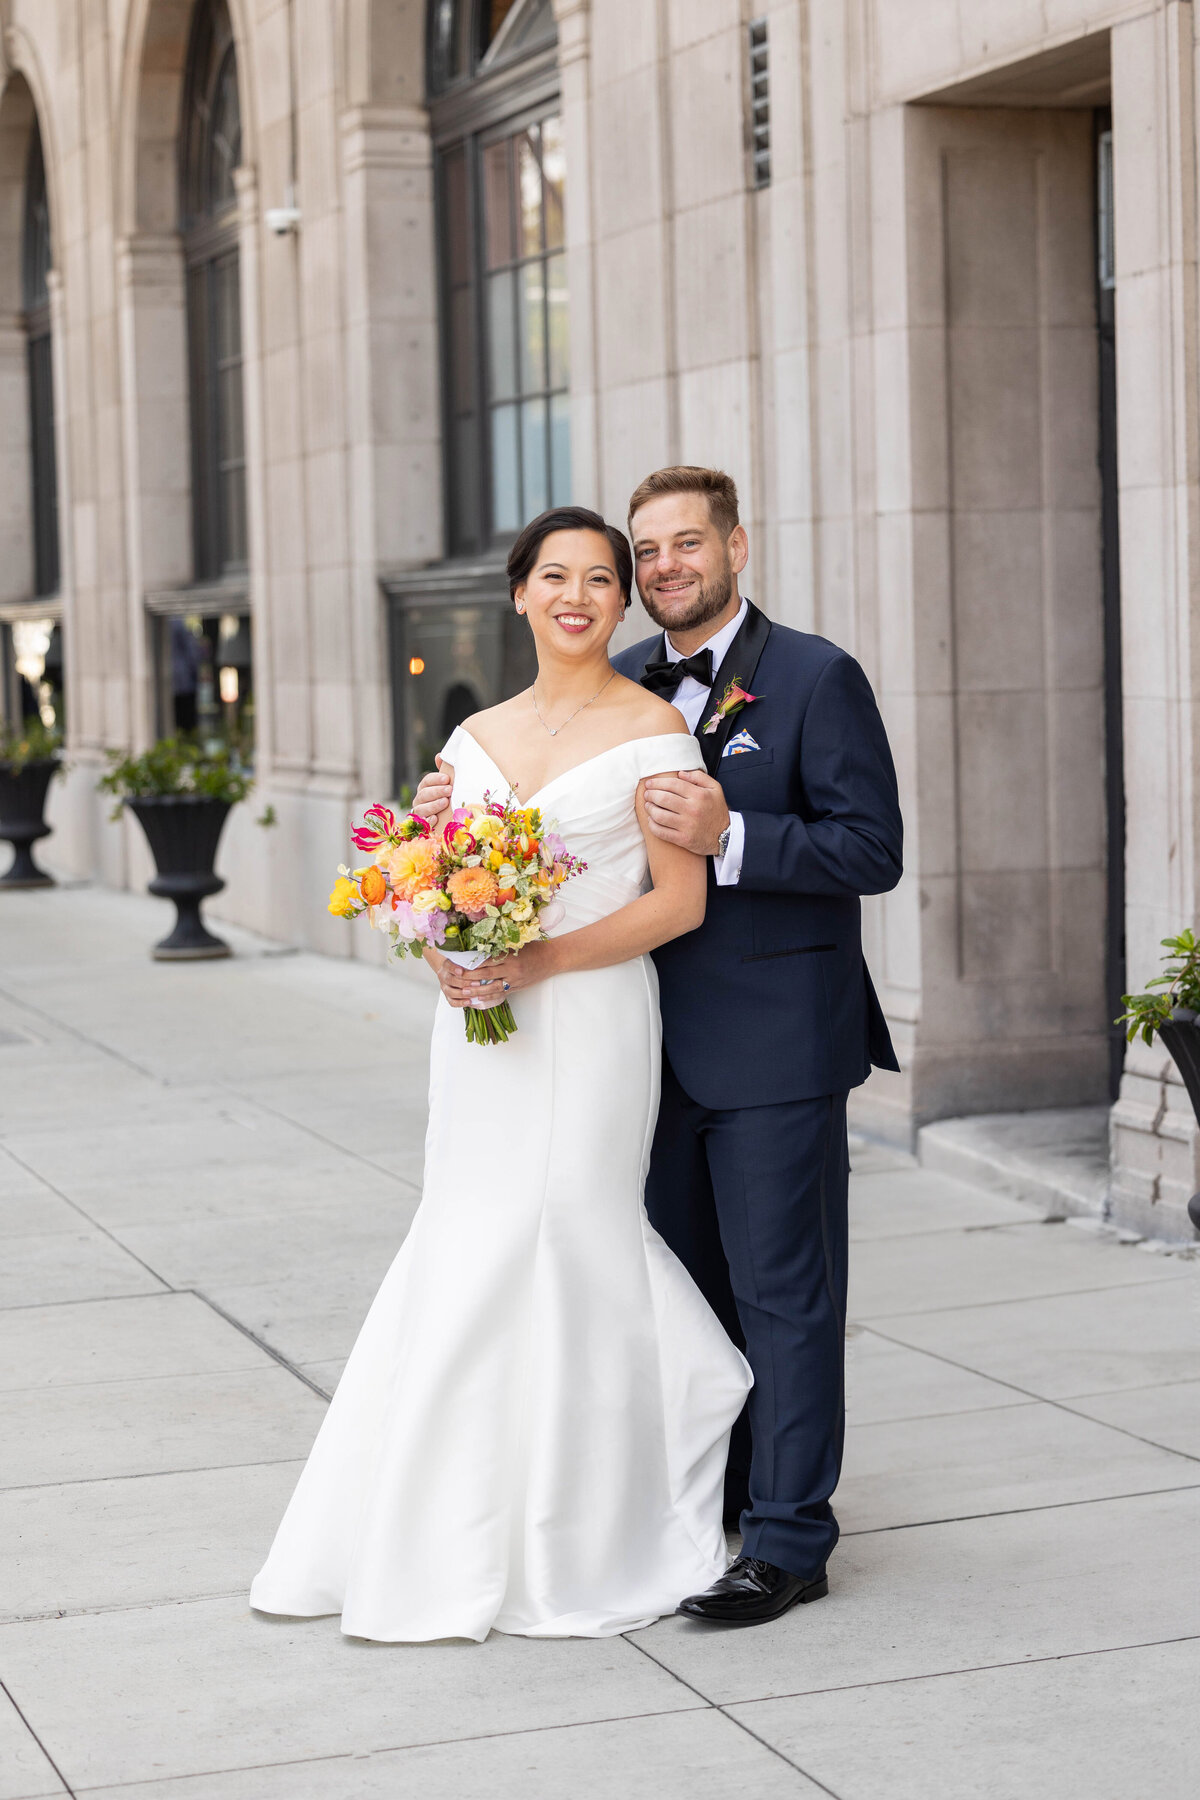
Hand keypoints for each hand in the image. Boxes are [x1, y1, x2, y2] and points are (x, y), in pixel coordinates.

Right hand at [413, 756, 453, 827]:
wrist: (446, 817)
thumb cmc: (447, 797)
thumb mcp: (446, 784)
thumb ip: (443, 770)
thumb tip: (439, 756)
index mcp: (425, 788)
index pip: (427, 781)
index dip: (436, 779)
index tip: (447, 778)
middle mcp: (419, 799)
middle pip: (424, 794)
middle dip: (437, 791)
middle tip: (449, 790)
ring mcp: (420, 813)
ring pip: (422, 808)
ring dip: (433, 805)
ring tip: (445, 802)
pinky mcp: (423, 826)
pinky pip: (422, 824)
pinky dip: (429, 821)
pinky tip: (436, 819)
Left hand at [437, 941, 559, 1007]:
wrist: (552, 958)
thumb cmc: (534, 948)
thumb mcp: (517, 943)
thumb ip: (500, 946)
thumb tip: (480, 946)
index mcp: (509, 955)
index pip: (486, 960)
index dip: (472, 963)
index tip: (459, 963)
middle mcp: (511, 969)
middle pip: (486, 974)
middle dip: (470, 977)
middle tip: (456, 977)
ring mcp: (514, 980)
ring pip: (492, 988)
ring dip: (476, 991)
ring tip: (464, 993)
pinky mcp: (517, 987)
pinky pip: (500, 994)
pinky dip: (489, 997)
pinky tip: (479, 1000)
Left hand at [642, 768, 729, 854]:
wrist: (726, 836)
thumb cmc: (717, 810)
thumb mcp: (715, 789)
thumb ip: (699, 777)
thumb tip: (680, 773)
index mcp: (700, 795)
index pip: (673, 785)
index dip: (658, 782)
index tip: (649, 783)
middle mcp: (693, 810)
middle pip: (663, 799)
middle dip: (650, 794)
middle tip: (647, 794)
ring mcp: (687, 826)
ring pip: (659, 815)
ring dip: (650, 809)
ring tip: (648, 806)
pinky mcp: (683, 839)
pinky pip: (661, 832)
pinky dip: (652, 825)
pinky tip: (652, 820)